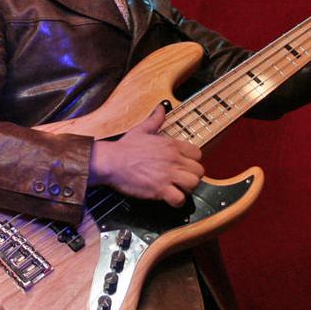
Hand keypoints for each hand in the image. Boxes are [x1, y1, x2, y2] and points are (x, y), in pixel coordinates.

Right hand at [88, 105, 204, 206]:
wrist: (111, 161)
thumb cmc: (125, 147)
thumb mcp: (142, 129)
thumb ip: (155, 119)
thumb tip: (161, 108)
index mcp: (172, 145)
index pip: (198, 154)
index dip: (193, 161)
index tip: (185, 165)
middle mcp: (173, 159)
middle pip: (199, 171)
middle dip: (192, 176)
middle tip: (182, 179)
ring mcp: (168, 175)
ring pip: (193, 184)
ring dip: (187, 189)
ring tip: (178, 189)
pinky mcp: (160, 190)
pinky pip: (179, 199)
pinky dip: (177, 201)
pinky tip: (171, 198)